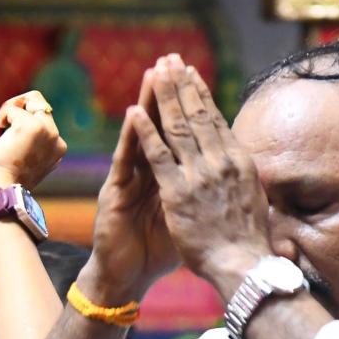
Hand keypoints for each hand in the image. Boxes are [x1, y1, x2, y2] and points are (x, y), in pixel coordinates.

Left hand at [0, 91, 66, 198]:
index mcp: (57, 149)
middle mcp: (56, 139)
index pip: (43, 118)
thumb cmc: (2, 181)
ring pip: (31, 99)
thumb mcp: (22, 161)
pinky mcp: (31, 127)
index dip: (22, 120)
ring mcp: (47, 131)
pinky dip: (0, 118)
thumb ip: (28, 145)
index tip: (7, 137)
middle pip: (39, 103)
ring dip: (9, 112)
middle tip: (0, 127)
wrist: (1, 192)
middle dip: (17, 109)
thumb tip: (11, 128)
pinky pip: (13, 109)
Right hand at [80, 68, 178, 304]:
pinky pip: (126, 161)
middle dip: (168, 93)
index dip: (188, 107)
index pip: (178, 135)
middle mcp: (144, 174)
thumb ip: (197, 195)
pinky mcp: (115, 194)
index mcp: (165, 178)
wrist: (126, 278)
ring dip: (148, 103)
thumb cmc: (154, 253)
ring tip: (154, 73)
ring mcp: (127, 181)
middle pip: (160, 127)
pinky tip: (135, 114)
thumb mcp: (184, 218)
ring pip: (141, 135)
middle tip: (174, 60)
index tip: (198, 78)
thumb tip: (224, 181)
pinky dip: (132, 137)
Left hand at [131, 54, 270, 296]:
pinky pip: (157, 155)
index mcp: (237, 162)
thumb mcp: (250, 200)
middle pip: (196, 115)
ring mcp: (198, 175)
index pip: (215, 120)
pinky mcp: (177, 191)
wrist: (239, 265)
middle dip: (181, 86)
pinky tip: (134, 112)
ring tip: (153, 73)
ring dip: (164, 98)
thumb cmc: (245, 239)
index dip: (201, 95)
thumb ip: (241, 179)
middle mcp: (220, 161)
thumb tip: (243, 166)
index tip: (191, 74)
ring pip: (177, 127)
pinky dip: (145, 132)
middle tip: (170, 60)